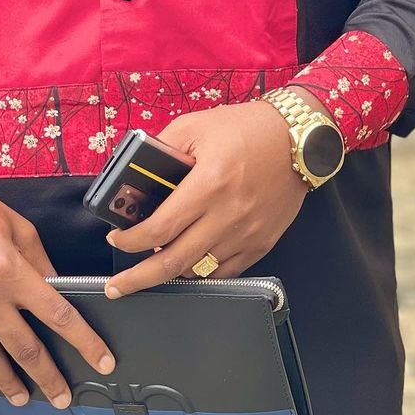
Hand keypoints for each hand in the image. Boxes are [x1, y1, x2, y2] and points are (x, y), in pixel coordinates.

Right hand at [0, 170, 114, 408]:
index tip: (103, 361)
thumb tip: (59, 292)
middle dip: (50, 378)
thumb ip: (40, 263)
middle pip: (27, 349)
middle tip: (63, 398)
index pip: (58, 315)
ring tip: (26, 397)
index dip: (85, 342)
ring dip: (13, 385)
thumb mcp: (17, 227)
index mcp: (10, 271)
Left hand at [103, 100, 307, 296]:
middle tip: (117, 288)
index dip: (130, 241)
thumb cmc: (246, 128)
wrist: (298, 138)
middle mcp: (227, 215)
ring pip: (199, 272)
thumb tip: (136, 174)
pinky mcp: (262, 243)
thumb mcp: (195, 126)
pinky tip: (188, 268)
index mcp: (208, 184)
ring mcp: (247, 234)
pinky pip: (226, 272)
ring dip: (170, 276)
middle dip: (138, 279)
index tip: (116, 240)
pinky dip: (202, 273)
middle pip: (173, 262)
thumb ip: (163, 149)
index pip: (159, 228)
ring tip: (150, 272)